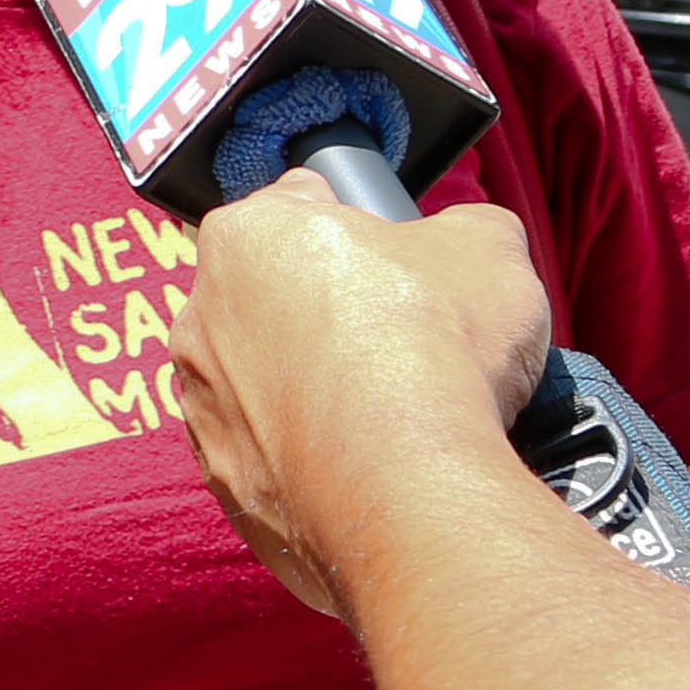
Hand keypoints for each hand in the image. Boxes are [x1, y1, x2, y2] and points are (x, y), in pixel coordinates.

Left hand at [174, 182, 555, 619]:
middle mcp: (201, 317)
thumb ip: (463, 229)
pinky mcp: (222, 484)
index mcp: (246, 236)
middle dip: (330, 314)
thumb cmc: (435, 344)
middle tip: (402, 341)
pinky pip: (270, 459)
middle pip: (273, 299)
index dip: (358, 224)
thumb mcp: (487, 245)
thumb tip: (461, 244)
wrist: (408, 484)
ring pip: (263, 383)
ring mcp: (203, 407)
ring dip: (314, 391)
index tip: (394, 257)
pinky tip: (368, 467)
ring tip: (391, 414)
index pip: (300, 205)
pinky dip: (311, 459)